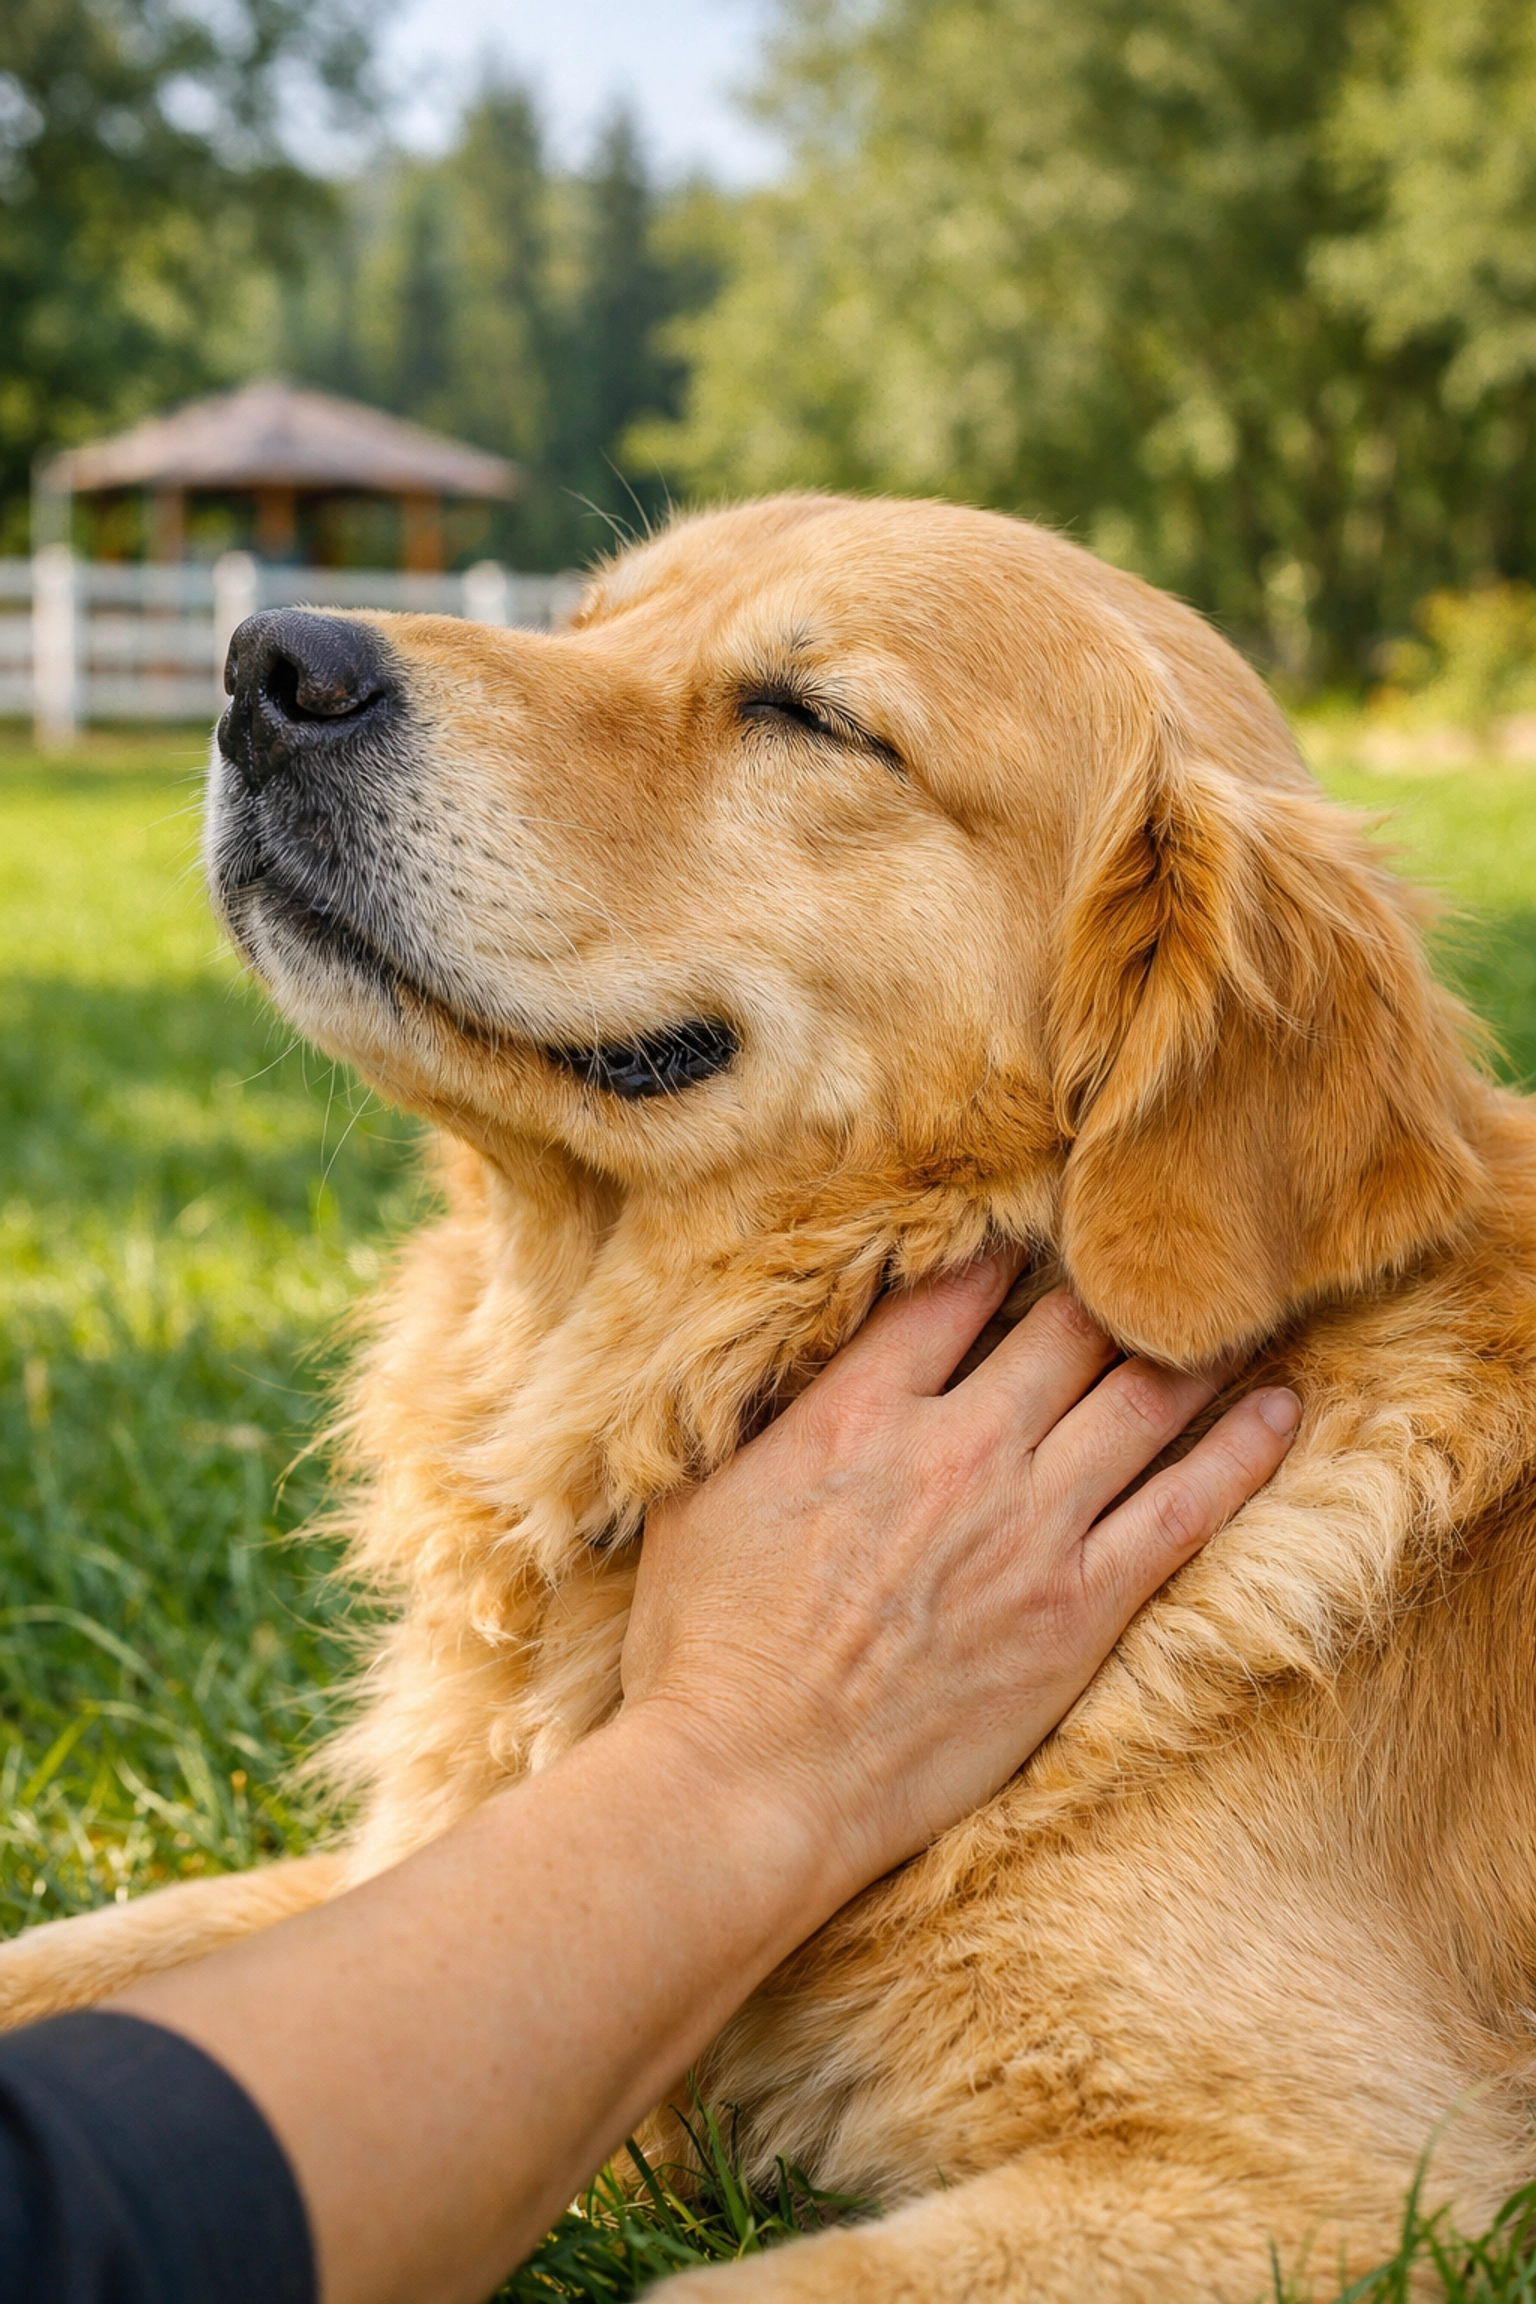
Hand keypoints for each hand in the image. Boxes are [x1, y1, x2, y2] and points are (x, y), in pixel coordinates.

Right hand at [623, 1255, 1298, 1901]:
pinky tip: (1284, 1404)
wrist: (752, 1781)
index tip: (1034, 1242)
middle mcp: (958, 1447)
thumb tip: (798, 1358)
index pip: (957, 1292)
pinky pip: (1190, 1506)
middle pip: (1067, 1326)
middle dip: (1113, 1284)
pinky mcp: (1082, 1608)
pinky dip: (1246, 1448)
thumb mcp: (703, 1496)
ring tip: (1239, 1309)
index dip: (1004, 1255)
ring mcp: (1030, 1525)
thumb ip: (765, 1413)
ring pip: (1142, 1396)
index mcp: (859, 1410)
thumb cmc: (706, 1651)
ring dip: (1196, 1344)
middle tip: (1153, 1264)